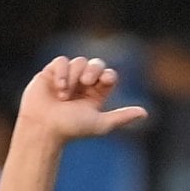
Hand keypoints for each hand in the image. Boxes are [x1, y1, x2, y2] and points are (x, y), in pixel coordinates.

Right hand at [16, 56, 150, 145]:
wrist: (43, 128)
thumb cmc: (71, 129)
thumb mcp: (100, 123)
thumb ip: (122, 117)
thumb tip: (145, 113)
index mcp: (96, 95)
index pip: (108, 75)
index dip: (107, 75)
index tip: (104, 81)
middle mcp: (82, 85)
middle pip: (95, 64)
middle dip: (93, 70)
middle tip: (87, 82)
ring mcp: (66, 78)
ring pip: (78, 62)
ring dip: (74, 77)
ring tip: (65, 96)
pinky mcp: (50, 73)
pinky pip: (61, 61)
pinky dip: (62, 72)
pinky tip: (59, 88)